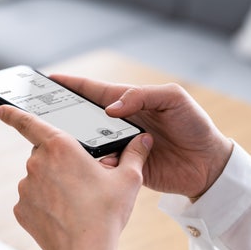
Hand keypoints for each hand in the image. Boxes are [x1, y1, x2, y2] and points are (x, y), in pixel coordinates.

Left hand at [0, 105, 152, 249]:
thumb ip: (134, 154)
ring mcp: (25, 187)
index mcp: (60, 146)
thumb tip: (143, 141)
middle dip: (61, 162)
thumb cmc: (105, 213)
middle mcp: (37, 163)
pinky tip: (64, 216)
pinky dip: (45, 204)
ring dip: (53, 184)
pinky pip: (33, 200)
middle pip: (45, 154)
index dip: (13, 113)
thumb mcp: (128, 180)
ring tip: (76, 203)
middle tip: (83, 180)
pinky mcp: (21, 209)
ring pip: (39, 178)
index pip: (29, 122)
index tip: (0, 110)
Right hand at [51, 75, 233, 199]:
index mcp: (130, 103)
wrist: (208, 164)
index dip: (72, 85)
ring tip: (63, 142)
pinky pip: (102, 166)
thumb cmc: (194, 125)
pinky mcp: (124, 169)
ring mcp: (120, 147)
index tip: (50, 80)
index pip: (94, 91)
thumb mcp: (174, 99)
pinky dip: (96, 165)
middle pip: (84, 118)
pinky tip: (93, 163)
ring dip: (78, 144)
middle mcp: (120, 125)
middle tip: (43, 115)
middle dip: (65, 116)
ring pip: (89, 144)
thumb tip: (111, 109)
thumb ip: (143, 96)